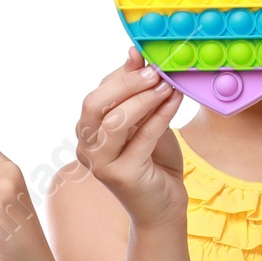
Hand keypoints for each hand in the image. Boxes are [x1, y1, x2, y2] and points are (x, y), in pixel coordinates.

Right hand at [71, 50, 185, 226]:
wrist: (163, 207)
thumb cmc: (153, 163)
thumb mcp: (145, 121)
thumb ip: (138, 93)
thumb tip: (135, 53)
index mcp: (88, 132)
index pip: (99, 93)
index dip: (122, 73)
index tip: (147, 56)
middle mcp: (86, 148)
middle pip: (94, 105)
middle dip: (126, 83)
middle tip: (154, 70)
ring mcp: (101, 165)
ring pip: (115, 121)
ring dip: (143, 98)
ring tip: (167, 85)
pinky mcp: (122, 176)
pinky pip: (142, 137)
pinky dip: (160, 115)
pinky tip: (175, 100)